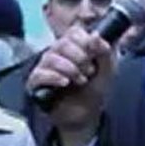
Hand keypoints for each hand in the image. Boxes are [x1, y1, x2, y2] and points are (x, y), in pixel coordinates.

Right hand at [26, 25, 114, 145]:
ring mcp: (45, 66)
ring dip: (70, 69)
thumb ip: (104, 51)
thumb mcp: (108, 70)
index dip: (85, 42)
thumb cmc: (94, 88)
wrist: (86, 113)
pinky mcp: (36, 82)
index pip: (74, 32)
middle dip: (80, 58)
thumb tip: (95, 35)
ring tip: (80, 80)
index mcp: (74, 45)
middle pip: (62, 43)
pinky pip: (39, 74)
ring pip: (51, 57)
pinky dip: (54, 77)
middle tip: (89, 71)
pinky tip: (65, 83)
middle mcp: (57, 52)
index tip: (94, 56)